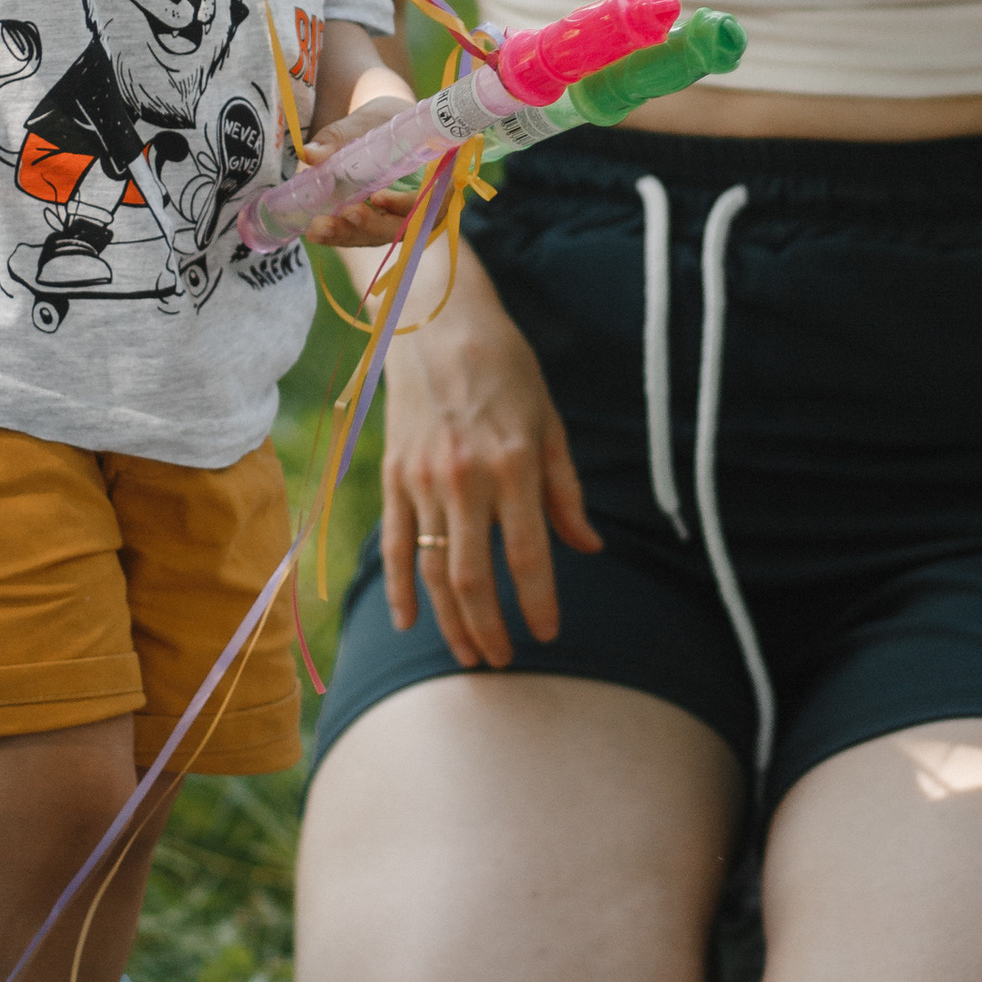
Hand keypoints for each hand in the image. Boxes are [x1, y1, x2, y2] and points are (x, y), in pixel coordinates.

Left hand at [293, 89, 423, 247]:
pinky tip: (314, 233)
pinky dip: (339, 234)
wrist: (385, 121)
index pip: (428, 202)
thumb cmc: (387, 117)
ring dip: (348, 235)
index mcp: (435, 179)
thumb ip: (341, 137)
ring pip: (378, 235)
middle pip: (400, 226)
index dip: (404, 205)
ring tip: (317, 229)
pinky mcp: (378, 222)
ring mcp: (398, 218)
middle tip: (339, 217)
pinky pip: (363, 233)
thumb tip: (311, 155)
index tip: (378, 197)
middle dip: (367, 226)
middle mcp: (421, 207)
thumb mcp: (369, 121)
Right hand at [378, 266, 599, 668]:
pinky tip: (410, 622)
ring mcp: (422, 480)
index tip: (548, 633)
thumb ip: (565, 491)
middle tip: (504, 661)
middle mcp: (465, 479)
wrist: (436, 320)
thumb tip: (589, 548)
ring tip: (468, 655)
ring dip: (450, 621)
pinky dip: (399, 589)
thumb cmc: (505, 368)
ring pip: (433, 570)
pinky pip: (393, 545)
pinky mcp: (392, 476)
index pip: (529, 556)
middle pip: (474, 578)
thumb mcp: (548, 422)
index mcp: (513, 465)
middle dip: (490, 629)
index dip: (539, 603)